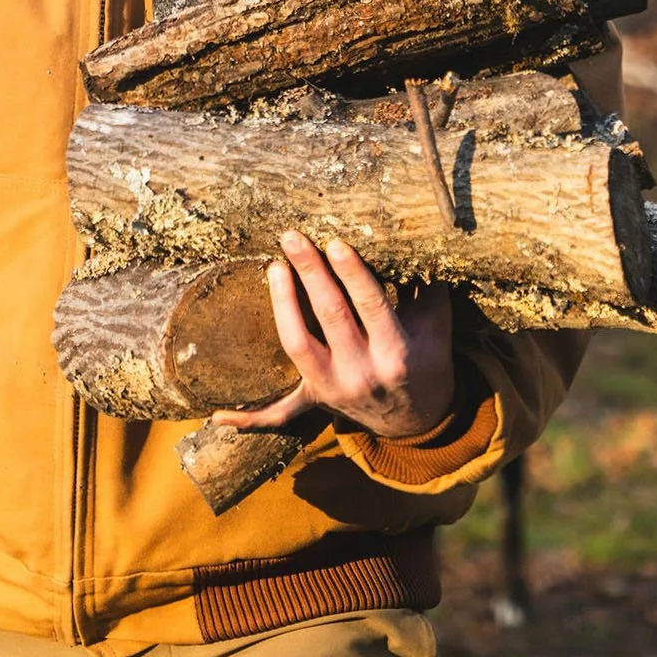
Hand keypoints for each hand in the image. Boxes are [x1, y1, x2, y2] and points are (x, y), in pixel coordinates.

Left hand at [215, 232, 455, 440]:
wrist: (419, 420)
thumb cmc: (427, 359)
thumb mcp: (437, 324)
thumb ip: (426, 285)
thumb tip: (414, 236)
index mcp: (396, 352)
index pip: (371, 305)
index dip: (353, 274)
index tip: (334, 242)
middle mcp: (362, 373)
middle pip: (330, 316)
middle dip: (310, 272)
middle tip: (293, 237)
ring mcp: (334, 390)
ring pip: (298, 346)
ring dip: (282, 304)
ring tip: (275, 266)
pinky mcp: (316, 400)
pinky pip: (280, 414)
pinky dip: (249, 419)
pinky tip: (218, 418)